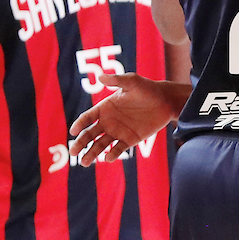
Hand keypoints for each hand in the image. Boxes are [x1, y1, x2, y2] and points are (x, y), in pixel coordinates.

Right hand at [69, 74, 184, 163]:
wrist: (166, 101)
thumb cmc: (147, 88)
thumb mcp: (132, 82)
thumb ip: (117, 80)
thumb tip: (100, 77)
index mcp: (105, 108)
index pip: (87, 118)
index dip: (79, 124)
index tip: (73, 132)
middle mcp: (108, 121)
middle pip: (90, 134)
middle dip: (80, 143)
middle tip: (72, 152)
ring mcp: (118, 132)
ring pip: (101, 144)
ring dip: (92, 153)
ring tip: (84, 162)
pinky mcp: (130, 140)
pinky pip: (118, 148)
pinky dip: (112, 154)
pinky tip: (108, 158)